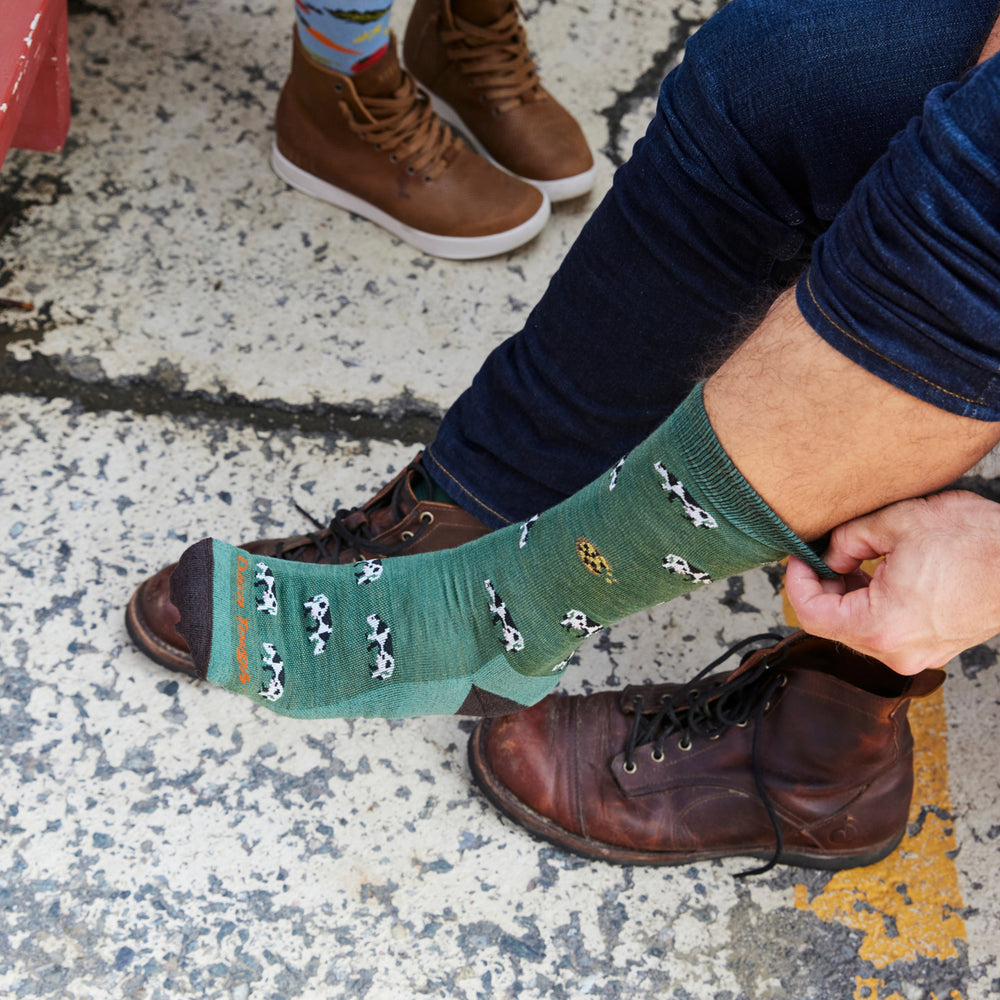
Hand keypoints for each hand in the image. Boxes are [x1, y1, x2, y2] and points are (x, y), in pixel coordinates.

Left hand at [784, 491, 999, 673]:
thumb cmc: (975, 541)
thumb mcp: (897, 522)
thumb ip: (848, 539)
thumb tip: (829, 554)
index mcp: (882, 627)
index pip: (811, 615)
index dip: (796, 582)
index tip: (800, 557)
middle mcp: (897, 652)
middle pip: (833, 625)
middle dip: (824, 586)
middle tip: (827, 553)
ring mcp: (918, 655)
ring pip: (858, 628)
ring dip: (849, 595)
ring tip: (859, 558)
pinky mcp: (933, 648)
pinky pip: (885, 630)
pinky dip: (873, 604)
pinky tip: (883, 573)